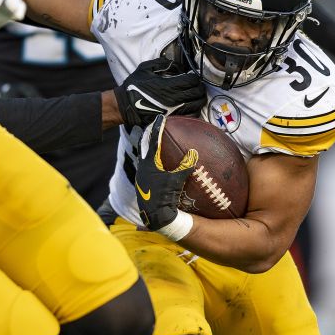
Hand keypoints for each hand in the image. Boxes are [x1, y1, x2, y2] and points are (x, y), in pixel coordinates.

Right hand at [114, 57, 206, 130]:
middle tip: (195, 85)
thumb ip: (163, 63)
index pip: (192, 80)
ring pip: (197, 105)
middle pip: (198, 92)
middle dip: (199, 87)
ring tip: (195, 95)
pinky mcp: (172, 119)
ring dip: (199, 98)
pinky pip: (191, 116)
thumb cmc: (135, 87)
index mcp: (169, 86)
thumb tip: (177, 66)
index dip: (194, 77)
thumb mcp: (145, 68)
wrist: (125, 106)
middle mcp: (174, 99)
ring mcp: (174, 111)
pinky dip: (194, 110)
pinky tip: (191, 106)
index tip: (191, 76)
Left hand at [134, 115, 197, 236]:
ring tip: (154, 147)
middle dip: (148, 139)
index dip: (157, 129)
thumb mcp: (176, 180)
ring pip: (144, 160)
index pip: (153, 141)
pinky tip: (157, 169)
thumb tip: (193, 153)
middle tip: (152, 130)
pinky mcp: (142, 186)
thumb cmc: (165, 196)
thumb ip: (184, 166)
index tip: (159, 118)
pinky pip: (147, 170)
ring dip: (149, 153)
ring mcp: (141, 178)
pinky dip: (151, 165)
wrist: (155, 216)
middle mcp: (142, 168)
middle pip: (144, 148)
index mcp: (149, 164)